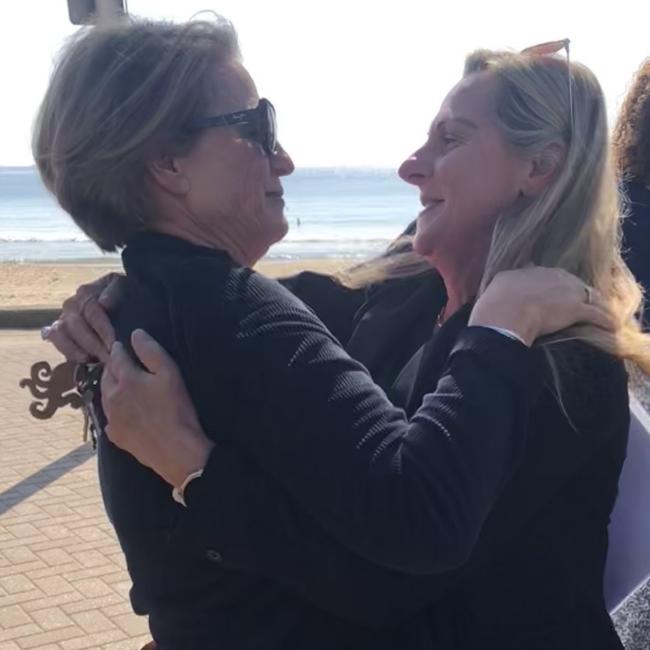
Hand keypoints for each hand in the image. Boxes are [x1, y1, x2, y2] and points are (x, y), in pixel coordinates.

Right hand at [43, 273, 123, 362]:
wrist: (123, 304)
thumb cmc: (125, 296)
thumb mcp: (125, 288)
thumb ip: (116, 291)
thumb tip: (104, 302)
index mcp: (86, 292)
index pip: (91, 311)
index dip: (103, 329)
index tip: (114, 344)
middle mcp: (71, 305)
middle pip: (76, 325)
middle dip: (93, 343)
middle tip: (108, 357)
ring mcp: (62, 318)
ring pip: (61, 333)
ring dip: (78, 349)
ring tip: (94, 360)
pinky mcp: (57, 333)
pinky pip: (54, 340)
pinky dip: (67, 350)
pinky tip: (83, 360)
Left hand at [101, 329, 213, 487]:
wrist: (176, 450)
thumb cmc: (176, 409)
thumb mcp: (170, 374)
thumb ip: (151, 351)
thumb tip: (135, 334)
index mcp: (125, 379)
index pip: (117, 357)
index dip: (119, 349)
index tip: (120, 344)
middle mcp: (112, 398)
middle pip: (106, 376)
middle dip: (112, 367)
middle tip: (119, 362)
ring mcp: (111, 419)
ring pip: (105, 397)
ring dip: (110, 387)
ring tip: (120, 384)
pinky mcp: (115, 436)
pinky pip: (110, 417)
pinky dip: (114, 409)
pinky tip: (123, 411)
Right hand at [470, 267, 615, 346]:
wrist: (503, 316)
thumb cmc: (493, 305)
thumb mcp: (495, 287)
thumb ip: (504, 284)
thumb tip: (502, 286)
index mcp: (530, 271)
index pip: (547, 275)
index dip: (551, 286)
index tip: (551, 295)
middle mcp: (551, 275)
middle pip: (571, 282)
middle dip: (575, 293)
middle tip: (575, 305)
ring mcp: (566, 291)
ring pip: (588, 295)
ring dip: (593, 304)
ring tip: (597, 313)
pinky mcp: (576, 309)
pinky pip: (597, 313)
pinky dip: (604, 320)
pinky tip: (610, 326)